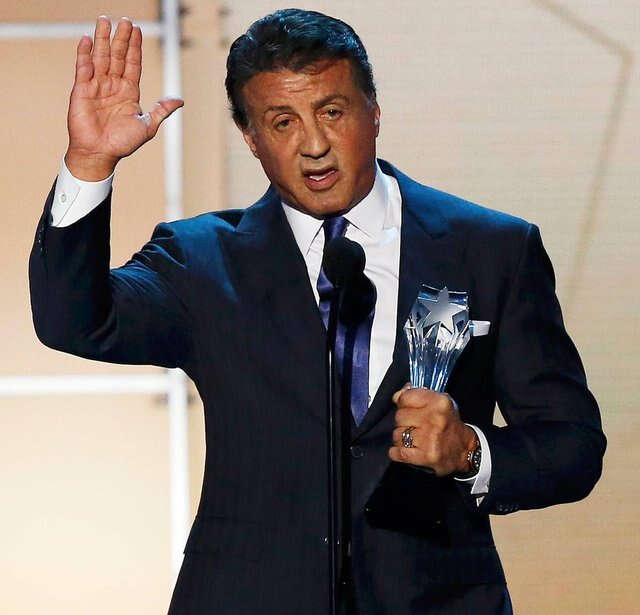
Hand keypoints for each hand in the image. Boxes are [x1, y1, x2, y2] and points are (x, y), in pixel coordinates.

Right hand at [65, 16, 183, 179]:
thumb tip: (179, 100)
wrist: (100, 153)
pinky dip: (84, 54)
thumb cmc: (123, 143)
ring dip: (102, 39)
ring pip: (101, 57)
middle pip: (118, 56)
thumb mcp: (147, 126)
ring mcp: (97, 85)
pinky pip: (83, 68)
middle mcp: (113, 85)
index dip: (135, 47)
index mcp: (129, 92)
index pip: (133, 64)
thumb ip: (161, 110)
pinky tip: (87, 40)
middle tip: (125, 20)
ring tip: (104, 20)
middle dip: (122, 38)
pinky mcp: (82, 89)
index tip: (138, 30)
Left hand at [388, 385, 476, 476]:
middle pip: (399, 416)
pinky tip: (408, 449)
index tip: (406, 407)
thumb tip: (397, 395)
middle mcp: (435, 419)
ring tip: (415, 438)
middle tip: (415, 425)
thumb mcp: (439, 403)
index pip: (404, 397)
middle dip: (403, 421)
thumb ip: (417, 394)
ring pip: (397, 434)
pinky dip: (398, 452)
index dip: (402, 403)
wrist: (465, 451)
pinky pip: (398, 452)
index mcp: (439, 403)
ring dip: (401, 438)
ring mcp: (430, 439)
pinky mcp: (426, 456)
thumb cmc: (449, 425)